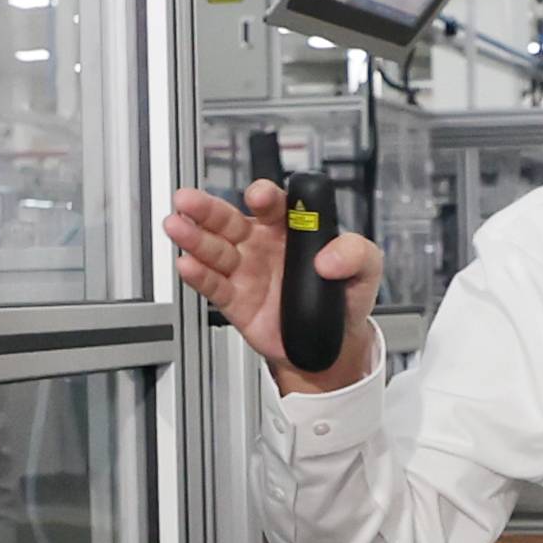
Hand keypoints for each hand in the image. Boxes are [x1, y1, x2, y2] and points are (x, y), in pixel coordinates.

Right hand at [162, 179, 381, 394]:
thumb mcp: (366, 270)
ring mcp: (246, 271)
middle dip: (208, 209)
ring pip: (214, 249)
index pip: (273, 205)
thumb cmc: (344, 297)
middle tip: (189, 200)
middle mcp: (262, 244)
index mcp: (291, 229)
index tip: (259, 198)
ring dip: (194, 238)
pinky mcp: (236, 300)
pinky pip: (214, 286)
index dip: (264, 198)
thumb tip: (329, 258)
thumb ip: (356, 253)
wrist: (332, 345)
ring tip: (177, 227)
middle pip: (229, 220)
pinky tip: (187, 265)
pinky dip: (199, 276)